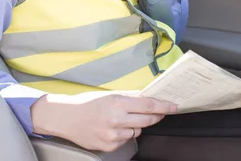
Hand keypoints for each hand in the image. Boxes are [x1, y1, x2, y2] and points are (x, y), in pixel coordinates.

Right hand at [31, 92, 176, 151]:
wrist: (66, 118)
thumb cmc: (87, 103)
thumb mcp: (109, 95)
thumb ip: (130, 97)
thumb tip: (149, 97)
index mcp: (117, 103)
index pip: (147, 105)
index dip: (163, 106)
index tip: (173, 106)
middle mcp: (116, 119)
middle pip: (147, 120)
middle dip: (155, 116)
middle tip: (159, 113)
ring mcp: (112, 134)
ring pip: (137, 132)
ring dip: (135, 126)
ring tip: (121, 120)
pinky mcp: (109, 145)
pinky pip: (126, 140)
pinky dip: (124, 134)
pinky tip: (112, 128)